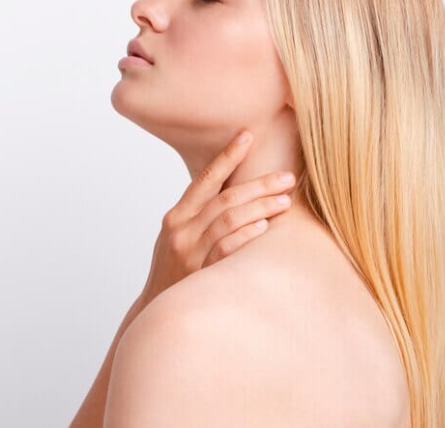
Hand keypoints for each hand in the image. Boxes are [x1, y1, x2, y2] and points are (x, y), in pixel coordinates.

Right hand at [140, 129, 296, 303]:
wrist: (158, 309)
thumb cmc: (174, 268)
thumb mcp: (179, 235)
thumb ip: (200, 213)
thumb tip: (234, 186)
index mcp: (176, 216)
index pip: (205, 178)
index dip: (227, 156)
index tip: (248, 136)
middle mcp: (181, 230)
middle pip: (224, 199)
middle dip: (258, 185)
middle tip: (287, 177)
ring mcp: (190, 253)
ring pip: (227, 221)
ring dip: (259, 208)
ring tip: (284, 201)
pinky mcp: (199, 274)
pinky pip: (225, 250)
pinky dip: (245, 237)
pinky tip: (264, 228)